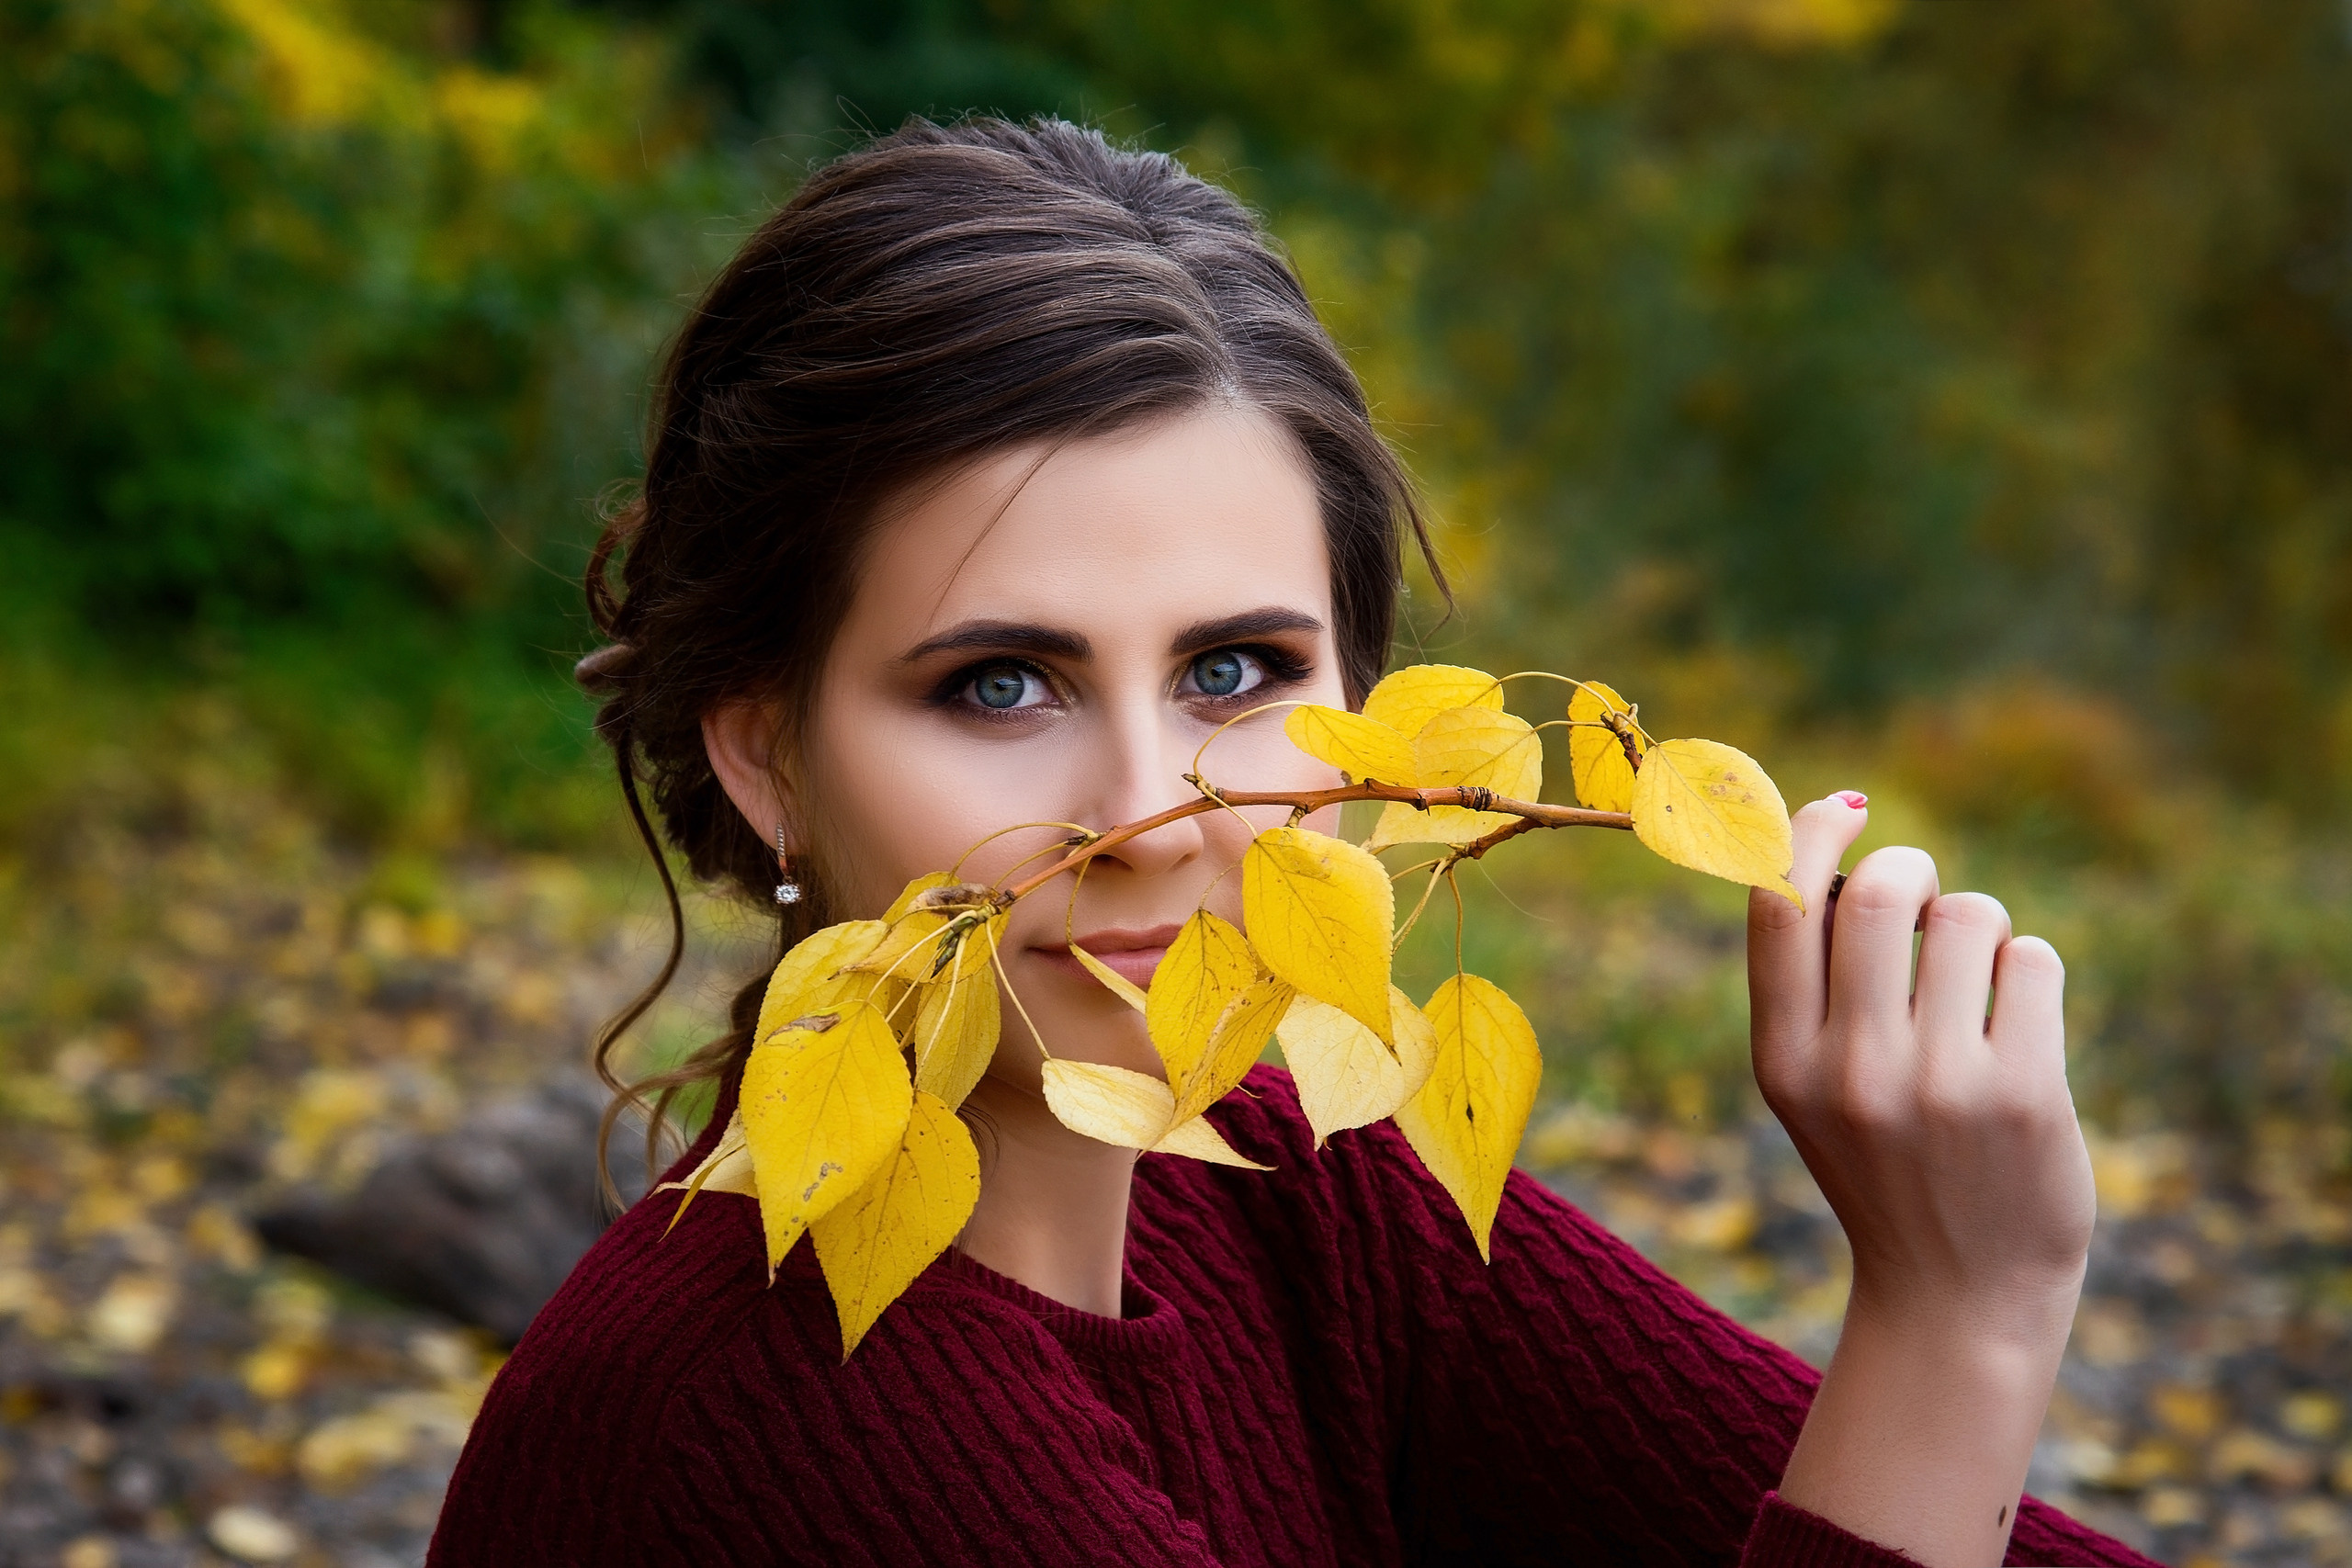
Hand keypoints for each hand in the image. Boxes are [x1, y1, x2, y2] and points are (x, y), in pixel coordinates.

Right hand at [1746, 792, 2094, 1564]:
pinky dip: (2029, 972)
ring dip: (1979, 926)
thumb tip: (1833, 836)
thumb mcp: (1814, 1086)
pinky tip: (2017, 1025)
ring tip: (1977, 981)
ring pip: (1967, 915)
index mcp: (1780, 1061)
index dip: (1807, 830)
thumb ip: (1811, 982)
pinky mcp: (2021, 1095)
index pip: (1777, 904)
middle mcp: (1850, 1070)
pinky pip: (2032, 959)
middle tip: (1927, 901)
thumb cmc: (1885, 1165)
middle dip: (1913, 869)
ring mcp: (1937, 1084)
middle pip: (1879, 890)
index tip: (1845, 805)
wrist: (1958, 1295)